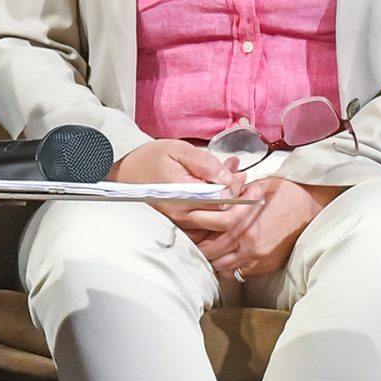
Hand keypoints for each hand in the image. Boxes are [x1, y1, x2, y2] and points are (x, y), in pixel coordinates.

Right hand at [110, 138, 244, 230]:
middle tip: (255, 189)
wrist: (125, 174)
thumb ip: (205, 162)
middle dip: (245, 206)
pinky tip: (227, 199)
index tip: (244, 175)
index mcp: (183, 195)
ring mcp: (181, 224)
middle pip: (225, 222)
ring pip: (219, 229)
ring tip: (244, 190)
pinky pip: (208, 230)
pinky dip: (222, 216)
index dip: (239, 190)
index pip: (222, 201)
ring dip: (236, 211)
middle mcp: (183, 215)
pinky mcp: (181, 226)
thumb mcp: (178, 150)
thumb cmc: (150, 159)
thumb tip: (228, 175)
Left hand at [195, 177, 338, 281]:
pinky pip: (241, 272)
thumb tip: (211, 200)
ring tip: (213, 250)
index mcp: (242, 227)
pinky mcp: (268, 265)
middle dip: (203, 251)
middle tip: (198, 243)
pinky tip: (231, 255)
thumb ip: (231, 198)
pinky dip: (232, 266)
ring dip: (217, 260)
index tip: (191, 234)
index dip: (195, 239)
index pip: (207, 242)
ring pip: (225, 269)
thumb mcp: (253, 188)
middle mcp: (249, 246)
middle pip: (212, 259)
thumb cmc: (284, 193)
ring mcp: (259, 259)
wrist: (311, 205)